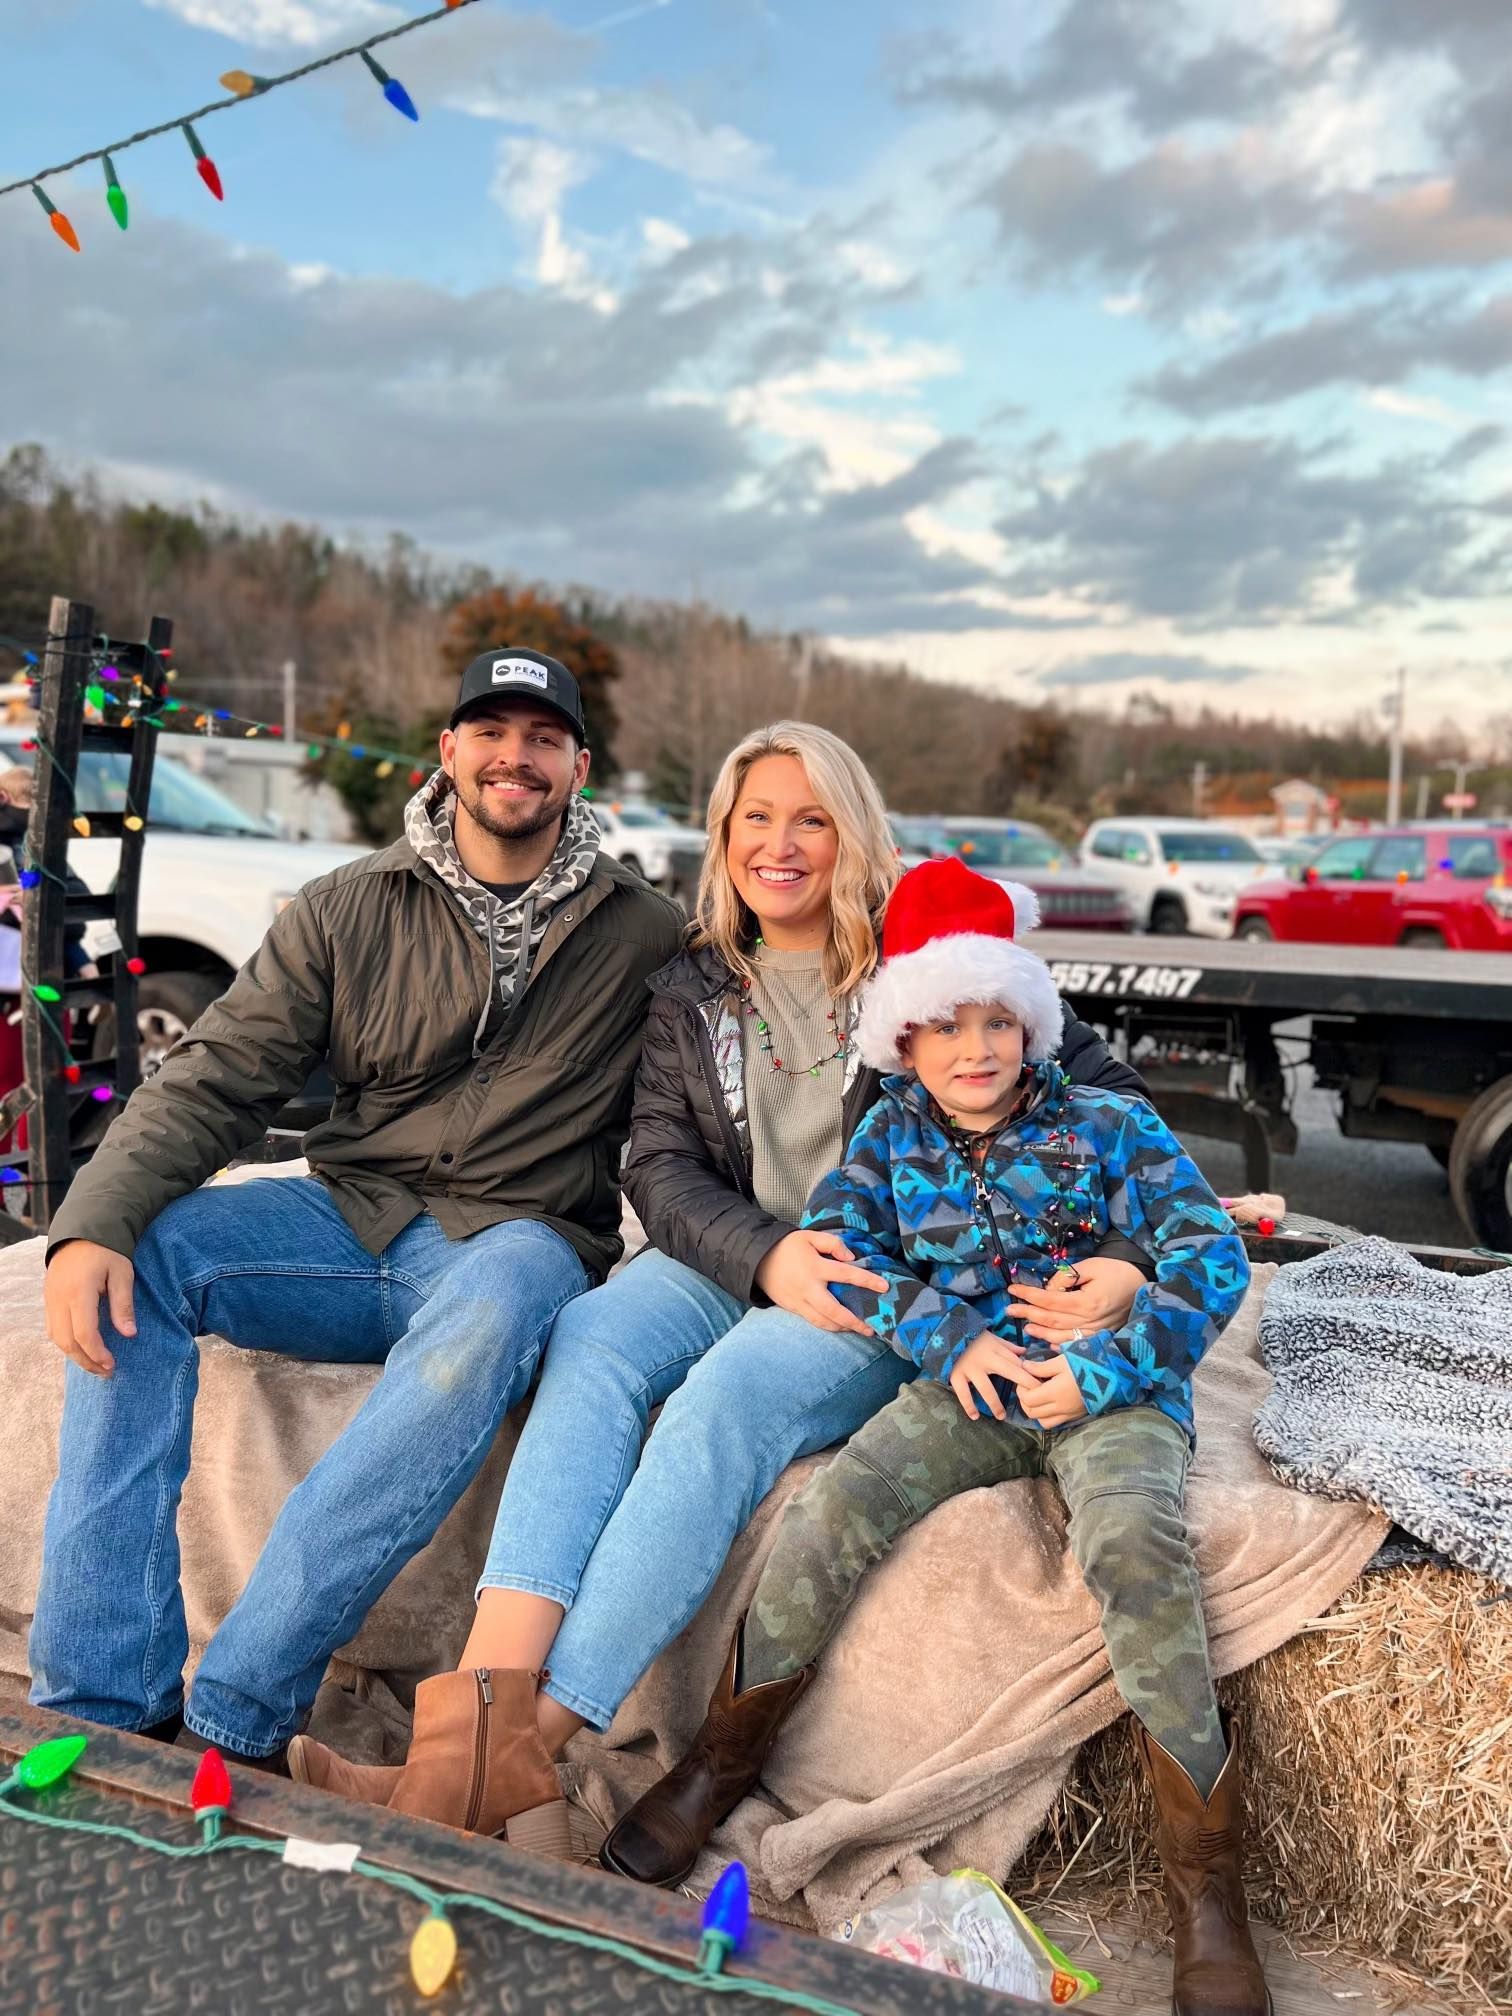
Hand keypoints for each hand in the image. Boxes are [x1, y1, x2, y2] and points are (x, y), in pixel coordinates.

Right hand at [44, 1240, 134, 1376]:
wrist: (81, 1231)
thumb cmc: (107, 1251)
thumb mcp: (122, 1273)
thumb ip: (123, 1305)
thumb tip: (129, 1334)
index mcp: (79, 1292)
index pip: (84, 1334)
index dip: (97, 1354)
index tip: (112, 1365)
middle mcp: (59, 1299)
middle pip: (66, 1341)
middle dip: (86, 1361)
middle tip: (106, 1372)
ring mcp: (50, 1299)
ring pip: (56, 1338)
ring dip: (75, 1355)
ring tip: (96, 1365)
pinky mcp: (48, 1299)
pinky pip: (52, 1328)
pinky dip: (66, 1343)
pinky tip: (82, 1348)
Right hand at [754, 1230, 889, 1334]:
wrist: (756, 1259)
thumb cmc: (787, 1246)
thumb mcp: (809, 1236)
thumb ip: (833, 1244)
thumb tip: (852, 1258)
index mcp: (815, 1267)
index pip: (846, 1275)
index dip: (867, 1281)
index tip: (885, 1287)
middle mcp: (808, 1288)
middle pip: (834, 1311)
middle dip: (854, 1321)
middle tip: (872, 1328)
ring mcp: (799, 1301)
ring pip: (823, 1322)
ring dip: (842, 1328)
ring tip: (859, 1330)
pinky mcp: (793, 1308)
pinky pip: (813, 1321)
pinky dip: (828, 1326)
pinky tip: (840, 1326)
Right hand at [949, 1330, 1030, 1419]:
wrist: (944, 1331)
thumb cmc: (971, 1336)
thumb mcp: (991, 1337)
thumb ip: (1007, 1346)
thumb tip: (1024, 1353)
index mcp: (996, 1349)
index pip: (1017, 1362)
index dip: (1030, 1374)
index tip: (1042, 1385)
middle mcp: (986, 1359)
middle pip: (1010, 1372)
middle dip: (1024, 1385)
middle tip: (1033, 1400)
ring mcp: (970, 1368)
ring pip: (986, 1389)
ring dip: (995, 1404)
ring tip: (1002, 1417)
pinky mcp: (956, 1375)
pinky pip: (963, 1393)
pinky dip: (969, 1405)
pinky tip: (975, 1416)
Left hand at [1005, 1256, 1143, 1346]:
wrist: (1140, 1282)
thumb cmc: (1115, 1270)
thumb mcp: (1089, 1266)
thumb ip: (1066, 1276)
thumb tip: (1047, 1289)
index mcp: (1087, 1302)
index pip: (1050, 1300)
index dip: (1029, 1295)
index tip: (1012, 1289)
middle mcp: (1091, 1321)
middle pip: (1052, 1320)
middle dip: (1028, 1314)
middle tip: (1009, 1310)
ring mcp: (1096, 1331)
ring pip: (1062, 1336)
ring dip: (1041, 1332)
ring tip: (1026, 1327)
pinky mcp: (1100, 1336)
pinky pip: (1076, 1344)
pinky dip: (1060, 1345)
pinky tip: (1048, 1342)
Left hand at [1015, 1353, 1089, 1427]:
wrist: (1115, 1374)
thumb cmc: (1087, 1362)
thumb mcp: (1062, 1360)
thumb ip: (1041, 1367)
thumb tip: (1024, 1367)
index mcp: (1055, 1393)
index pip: (1028, 1399)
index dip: (1021, 1390)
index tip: (1024, 1379)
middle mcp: (1061, 1408)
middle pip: (1032, 1412)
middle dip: (1025, 1401)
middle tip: (1028, 1387)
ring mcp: (1070, 1414)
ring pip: (1043, 1422)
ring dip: (1036, 1411)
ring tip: (1038, 1396)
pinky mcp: (1078, 1416)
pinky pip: (1057, 1422)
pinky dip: (1049, 1416)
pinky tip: (1051, 1402)